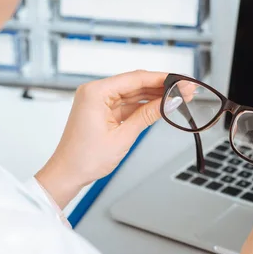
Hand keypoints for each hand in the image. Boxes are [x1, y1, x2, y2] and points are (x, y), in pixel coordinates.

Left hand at [36, 70, 168, 207]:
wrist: (67, 174)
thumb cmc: (84, 158)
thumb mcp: (123, 136)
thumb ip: (147, 116)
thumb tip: (168, 103)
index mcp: (95, 92)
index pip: (135, 78)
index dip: (161, 79)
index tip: (180, 81)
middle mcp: (96, 92)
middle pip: (136, 83)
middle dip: (162, 87)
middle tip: (185, 90)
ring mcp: (99, 101)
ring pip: (134, 93)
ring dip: (155, 96)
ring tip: (178, 98)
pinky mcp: (103, 111)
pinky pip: (128, 104)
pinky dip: (144, 106)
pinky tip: (161, 106)